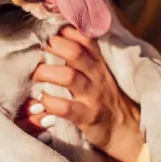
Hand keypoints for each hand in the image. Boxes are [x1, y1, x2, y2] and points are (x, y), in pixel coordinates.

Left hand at [28, 26, 143, 161]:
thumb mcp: (100, 75)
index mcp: (99, 63)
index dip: (65, 31)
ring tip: (34, 76)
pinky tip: (42, 101)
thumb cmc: (106, 100)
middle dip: (52, 47)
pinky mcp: (88, 116)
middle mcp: (97, 76)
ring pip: (68, 77)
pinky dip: (49, 103)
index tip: (49, 32)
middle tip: (36, 51)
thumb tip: (53, 42)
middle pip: (74, 52)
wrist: (126, 130)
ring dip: (45, 73)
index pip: (85, 38)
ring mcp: (93, 96)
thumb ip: (83, 59)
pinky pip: (66, 108)